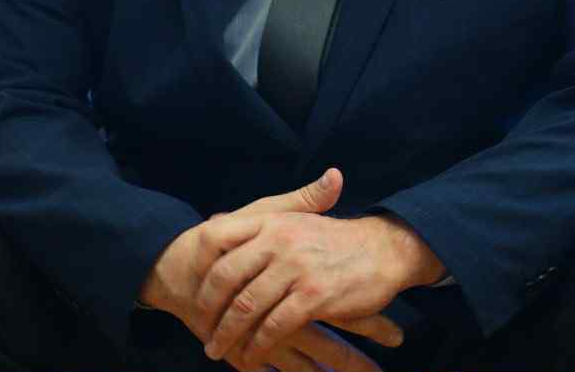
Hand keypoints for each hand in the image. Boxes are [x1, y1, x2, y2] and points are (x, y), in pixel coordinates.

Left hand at [191, 168, 444, 367]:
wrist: (383, 248)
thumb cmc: (335, 238)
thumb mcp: (295, 218)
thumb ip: (256, 221)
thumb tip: (214, 220)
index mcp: (271, 220)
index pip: (218, 240)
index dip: (199, 270)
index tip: (191, 293)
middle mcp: (279, 240)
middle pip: (226, 278)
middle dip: (207, 310)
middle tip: (201, 330)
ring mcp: (296, 268)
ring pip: (246, 306)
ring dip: (227, 334)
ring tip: (217, 350)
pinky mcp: (314, 296)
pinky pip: (273, 326)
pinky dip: (257, 346)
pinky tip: (250, 356)